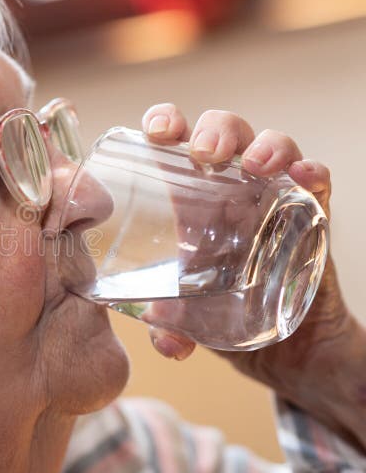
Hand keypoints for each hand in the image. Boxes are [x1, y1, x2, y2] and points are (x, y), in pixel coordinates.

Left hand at [141, 103, 365, 447]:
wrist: (283, 349)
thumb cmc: (221, 317)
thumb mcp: (187, 323)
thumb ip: (171, 329)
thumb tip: (166, 338)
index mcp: (188, 199)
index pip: (174, 142)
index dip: (165, 123)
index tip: (155, 132)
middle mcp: (229, 189)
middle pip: (224, 133)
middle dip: (215, 129)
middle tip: (204, 153)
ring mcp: (272, 200)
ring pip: (273, 147)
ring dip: (266, 146)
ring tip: (255, 165)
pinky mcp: (310, 219)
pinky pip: (317, 185)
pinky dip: (313, 174)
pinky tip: (305, 176)